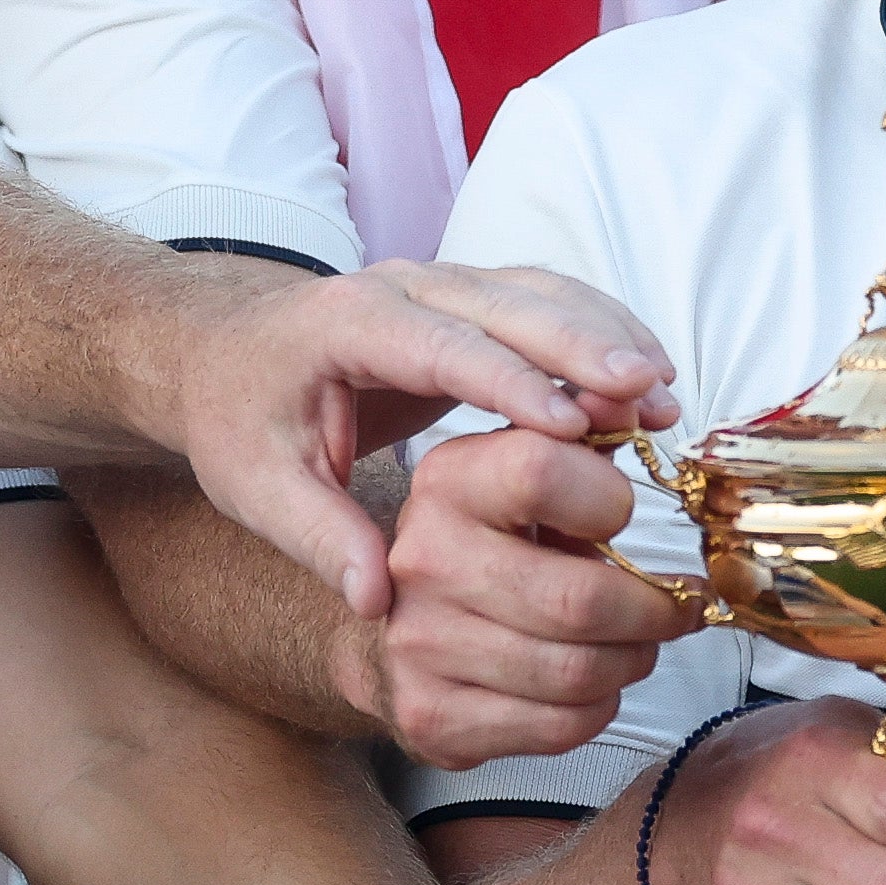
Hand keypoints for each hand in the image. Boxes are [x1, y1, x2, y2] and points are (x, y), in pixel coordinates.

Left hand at [172, 262, 673, 622]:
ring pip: (539, 291)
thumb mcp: (258, 488)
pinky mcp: (469, 299)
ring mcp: (440, 284)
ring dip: (606, 335)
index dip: (509, 381)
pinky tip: (644, 380)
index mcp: (346, 325)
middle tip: (650, 391)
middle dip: (584, 345)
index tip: (570, 429)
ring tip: (663, 394)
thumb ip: (318, 538)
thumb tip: (376, 599)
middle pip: (507, 302)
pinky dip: (600, 332)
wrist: (221, 352)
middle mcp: (400, 288)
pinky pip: (546, 301)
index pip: (440, 347)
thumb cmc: (241, 419)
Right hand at [385, 428, 693, 766]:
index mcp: (447, 482)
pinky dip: (598, 707)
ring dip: (631, 660)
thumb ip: (586, 431)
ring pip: (577, 671)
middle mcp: (422, 560)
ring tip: (636, 642)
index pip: (541, 470)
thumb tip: (637, 396)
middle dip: (651, 610)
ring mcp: (420, 644)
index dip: (609, 501)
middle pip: (577, 600)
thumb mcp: (529, 471)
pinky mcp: (432, 716)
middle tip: (674, 606)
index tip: (622, 516)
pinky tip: (592, 683)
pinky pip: (559, 724)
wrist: (402, 629)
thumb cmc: (492, 543)